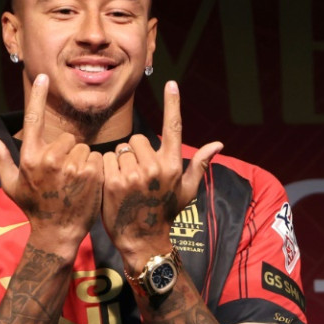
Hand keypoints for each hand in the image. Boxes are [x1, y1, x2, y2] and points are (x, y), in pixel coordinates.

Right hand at [0, 74, 103, 258]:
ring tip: (73, 183)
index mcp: (29, 157)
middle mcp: (49, 159)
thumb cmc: (33, 209)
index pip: (32, 119)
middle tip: (62, 175)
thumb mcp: (10, 184)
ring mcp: (71, 166)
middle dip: (67, 151)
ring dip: (81, 161)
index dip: (37, 96)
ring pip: (82, 147)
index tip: (43, 76)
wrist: (57, 235)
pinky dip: (95, 168)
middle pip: (66, 137)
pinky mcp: (91, 173)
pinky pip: (97, 157)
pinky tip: (87, 185)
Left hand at [101, 81, 222, 271]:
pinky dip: (105, 171)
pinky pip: (105, 161)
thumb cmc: (165, 214)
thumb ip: (198, 164)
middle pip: (137, 139)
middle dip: (134, 153)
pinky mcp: (114, 182)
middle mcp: (156, 167)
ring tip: (125, 184)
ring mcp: (135, 175)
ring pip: (120, 150)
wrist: (143, 241)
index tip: (171, 83)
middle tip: (137, 176)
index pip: (174, 127)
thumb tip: (218, 144)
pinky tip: (112, 187)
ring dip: (119, 163)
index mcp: (173, 165)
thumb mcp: (186, 191)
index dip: (173, 104)